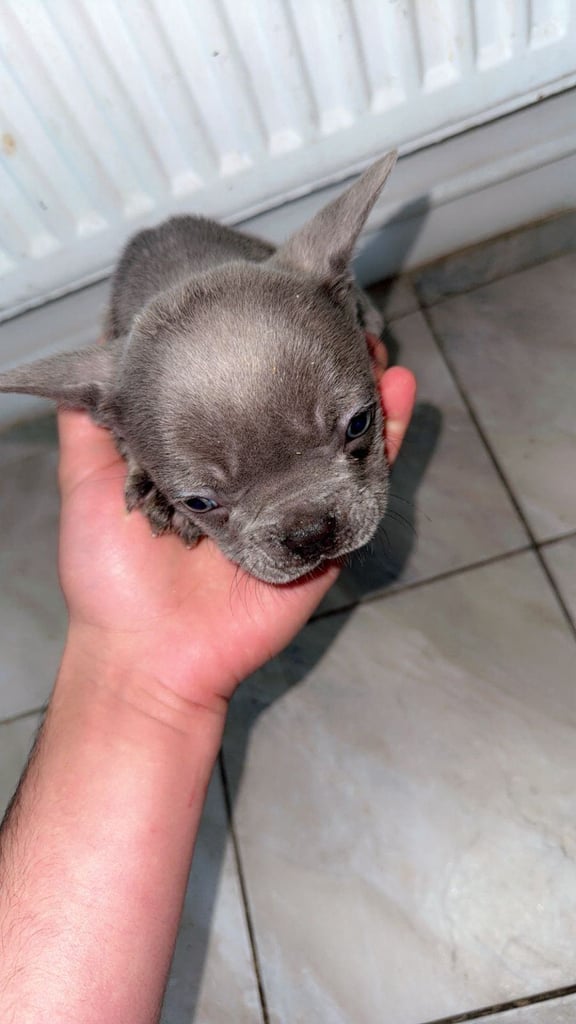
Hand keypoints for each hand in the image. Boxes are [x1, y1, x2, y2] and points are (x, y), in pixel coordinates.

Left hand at [58, 340, 414, 709]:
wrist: (148, 653)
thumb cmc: (112, 576)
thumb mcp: (89, 484)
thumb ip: (91, 429)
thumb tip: (90, 365)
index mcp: (215, 462)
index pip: (249, 393)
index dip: (267, 353)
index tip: (277, 308)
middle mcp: (261, 477)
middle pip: (302, 408)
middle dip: (322, 362)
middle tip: (335, 315)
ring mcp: (298, 504)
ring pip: (341, 435)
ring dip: (363, 387)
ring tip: (373, 342)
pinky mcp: (326, 534)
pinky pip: (367, 482)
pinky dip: (387, 436)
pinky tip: (397, 390)